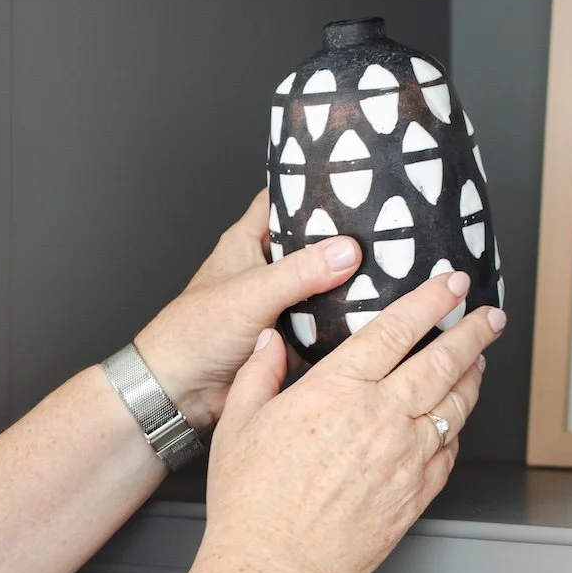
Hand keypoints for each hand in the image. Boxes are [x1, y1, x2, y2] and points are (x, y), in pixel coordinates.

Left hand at [133, 190, 361, 429]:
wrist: (181, 390)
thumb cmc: (193, 333)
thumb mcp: (251, 293)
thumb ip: (299, 272)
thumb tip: (345, 251)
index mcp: (247, 242)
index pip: (281, 200)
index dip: (310, 187)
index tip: (350, 182)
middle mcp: (265, 268)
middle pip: (311, 243)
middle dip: (342, 240)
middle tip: (385, 231)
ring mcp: (279, 301)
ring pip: (323, 284)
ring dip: (348, 283)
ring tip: (391, 270)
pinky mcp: (289, 334)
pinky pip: (324, 322)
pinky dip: (344, 320)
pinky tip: (374, 313)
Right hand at [182, 271, 502, 572]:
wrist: (274, 568)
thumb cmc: (252, 503)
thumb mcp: (240, 423)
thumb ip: (260, 374)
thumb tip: (269, 342)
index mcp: (338, 390)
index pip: (398, 329)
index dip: (431, 300)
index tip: (452, 284)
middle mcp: (381, 418)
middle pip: (443, 361)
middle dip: (473, 332)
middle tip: (489, 316)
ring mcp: (406, 457)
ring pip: (456, 405)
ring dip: (472, 376)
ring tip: (479, 360)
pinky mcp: (416, 493)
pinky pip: (449, 452)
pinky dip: (457, 429)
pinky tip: (454, 422)